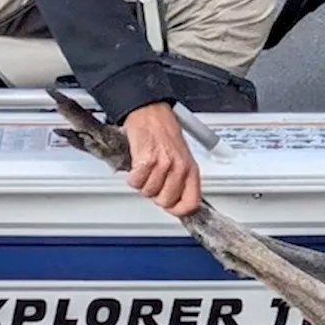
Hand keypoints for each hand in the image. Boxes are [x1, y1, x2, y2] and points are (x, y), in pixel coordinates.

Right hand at [123, 102, 200, 217]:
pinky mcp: (147, 160)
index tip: (170, 208)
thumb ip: (180, 180)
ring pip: (149, 192)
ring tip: (145, 170)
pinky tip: (137, 166)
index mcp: (191, 170)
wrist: (151, 114)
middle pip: (166, 201)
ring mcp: (164, 164)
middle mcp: (180, 168)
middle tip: (152, 182)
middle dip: (155, 195)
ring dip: (142, 184)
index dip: (178, 210)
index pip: (191, 203)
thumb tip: (174, 201)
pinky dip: (132, 177)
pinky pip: (136, 182)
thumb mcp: (181, 158)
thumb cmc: (165, 133)